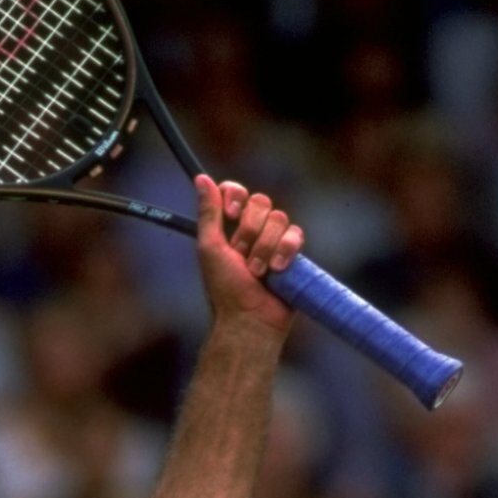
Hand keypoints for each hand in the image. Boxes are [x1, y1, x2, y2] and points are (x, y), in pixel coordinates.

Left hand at [194, 178, 302, 334]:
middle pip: (260, 202)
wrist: (249, 319)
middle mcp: (252, 230)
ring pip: (279, 218)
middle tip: (242, 257)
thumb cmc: (225, 290)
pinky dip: (286, 251)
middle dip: (250, 231)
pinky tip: (278, 271)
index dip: (236, 196)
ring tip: (258, 273)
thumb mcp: (210, 248)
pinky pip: (296, 234)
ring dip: (266, 247)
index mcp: (229, 227)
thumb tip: (201, 178)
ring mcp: (274, 240)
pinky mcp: (292, 254)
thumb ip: (208, 213)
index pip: (235, 192)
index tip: (231, 213)